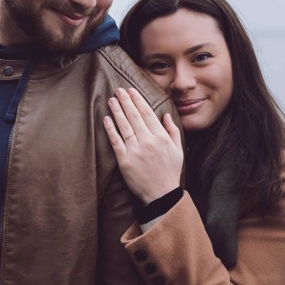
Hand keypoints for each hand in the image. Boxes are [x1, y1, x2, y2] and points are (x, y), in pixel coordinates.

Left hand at [103, 87, 183, 204]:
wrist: (161, 194)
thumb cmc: (170, 172)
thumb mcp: (178, 150)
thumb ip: (172, 131)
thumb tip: (165, 115)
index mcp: (161, 137)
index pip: (147, 114)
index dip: (138, 100)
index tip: (131, 91)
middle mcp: (148, 141)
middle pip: (134, 116)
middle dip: (125, 101)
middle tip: (118, 90)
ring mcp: (135, 151)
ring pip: (124, 126)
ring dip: (117, 111)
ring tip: (111, 100)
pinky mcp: (124, 161)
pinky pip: (116, 141)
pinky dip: (110, 129)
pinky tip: (106, 118)